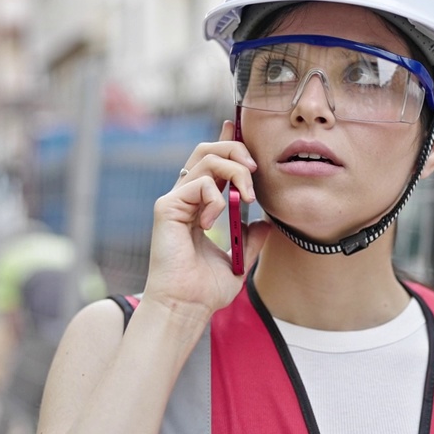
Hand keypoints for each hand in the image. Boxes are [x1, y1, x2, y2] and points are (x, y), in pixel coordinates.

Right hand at [143, 120, 266, 321]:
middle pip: (207, 150)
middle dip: (236, 150)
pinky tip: (213, 221)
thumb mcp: (240, 259)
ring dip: (235, 171)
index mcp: (198, 206)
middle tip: (255, 171)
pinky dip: (216, 198)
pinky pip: (198, 183)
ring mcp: (174, 200)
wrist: (186, 307)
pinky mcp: (166, 207)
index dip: (225, 141)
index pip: (211, 162)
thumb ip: (252, 237)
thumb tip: (267, 222)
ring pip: (205, 158)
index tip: (236, 127)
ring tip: (246, 196)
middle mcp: (184, 198)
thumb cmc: (205, 289)